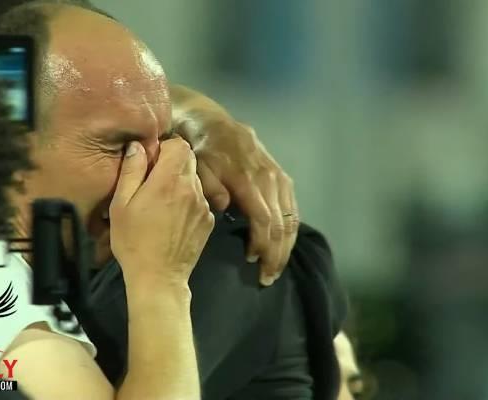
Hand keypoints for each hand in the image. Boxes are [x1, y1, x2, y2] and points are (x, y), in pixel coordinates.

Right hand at [109, 137, 214, 287]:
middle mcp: (192, 189)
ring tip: (163, 204)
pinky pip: (199, 200)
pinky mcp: (208, 221)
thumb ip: (131, 170)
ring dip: (180, 183)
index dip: (165, 148)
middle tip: (154, 182)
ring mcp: (204, 206)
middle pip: (189, 160)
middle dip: (172, 164)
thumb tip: (138, 146)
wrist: (158, 277)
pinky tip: (174, 219)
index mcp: (169, 180)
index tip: (151, 161)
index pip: (179, 144)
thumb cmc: (133, 241)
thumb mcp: (121, 205)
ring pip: (195, 180)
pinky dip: (188, 202)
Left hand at [170, 85, 299, 285]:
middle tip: (267, 276)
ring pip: (291, 215)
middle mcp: (268, 176)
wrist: (209, 122)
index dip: (262, 244)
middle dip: (277, 252)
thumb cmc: (197, 150)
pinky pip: (292, 205)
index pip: (263, 218)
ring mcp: (277, 174)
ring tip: (276, 265)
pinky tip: (283, 243)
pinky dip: (289, 227)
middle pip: (281, 221)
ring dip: (286, 244)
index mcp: (246, 176)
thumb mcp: (195, 167)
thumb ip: (209, 187)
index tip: (253, 262)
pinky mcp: (281, 174)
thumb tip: (225, 207)